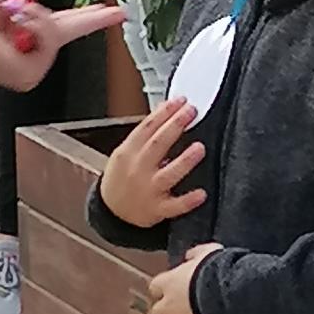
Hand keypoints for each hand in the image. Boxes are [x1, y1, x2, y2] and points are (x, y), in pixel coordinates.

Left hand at [0, 0, 122, 90]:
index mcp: (26, 28)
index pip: (65, 22)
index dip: (89, 15)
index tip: (112, 10)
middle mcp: (31, 47)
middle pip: (70, 31)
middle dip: (91, 18)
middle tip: (115, 12)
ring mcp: (32, 63)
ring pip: (58, 32)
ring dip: (39, 17)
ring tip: (18, 14)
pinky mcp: (31, 73)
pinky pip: (50, 41)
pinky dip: (35, 27)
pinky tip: (19, 26)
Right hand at [102, 98, 207, 228]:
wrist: (113, 212)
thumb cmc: (122, 178)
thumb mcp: (125, 153)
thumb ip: (145, 134)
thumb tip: (166, 109)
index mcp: (129, 152)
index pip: (147, 127)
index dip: (165, 112)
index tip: (180, 101)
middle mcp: (138, 170)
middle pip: (157, 144)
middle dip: (175, 126)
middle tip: (191, 112)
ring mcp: (149, 190)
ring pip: (168, 175)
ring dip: (184, 161)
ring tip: (199, 147)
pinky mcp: (158, 209)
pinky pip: (174, 206)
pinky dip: (188, 200)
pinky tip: (201, 193)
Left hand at [148, 243, 219, 313]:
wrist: (225, 294)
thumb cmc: (217, 270)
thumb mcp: (209, 253)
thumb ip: (196, 254)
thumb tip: (189, 254)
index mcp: (170, 282)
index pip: (156, 286)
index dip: (162, 290)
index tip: (168, 291)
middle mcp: (168, 306)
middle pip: (157, 313)